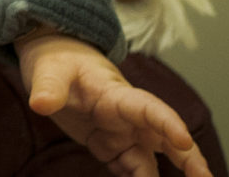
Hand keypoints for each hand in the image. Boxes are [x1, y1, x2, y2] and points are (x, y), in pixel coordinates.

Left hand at [17, 29, 211, 176]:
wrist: (55, 62)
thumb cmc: (58, 62)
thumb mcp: (48, 71)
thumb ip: (47, 87)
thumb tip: (40, 103)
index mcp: (116, 95)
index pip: (148, 107)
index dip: (167, 123)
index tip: (183, 140)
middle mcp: (127, 117)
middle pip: (165, 137)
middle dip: (188, 158)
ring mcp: (122, 133)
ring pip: (152, 158)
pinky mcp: (111, 146)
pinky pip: (131, 168)